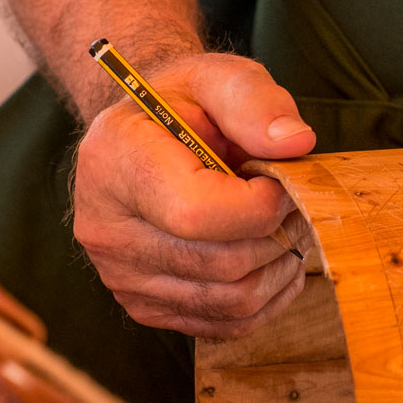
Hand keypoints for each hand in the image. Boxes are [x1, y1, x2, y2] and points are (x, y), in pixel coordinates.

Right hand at [73, 52, 315, 338]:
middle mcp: (106, 228)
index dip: (261, 206)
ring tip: (285, 226)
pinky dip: (267, 298)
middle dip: (279, 234)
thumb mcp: (217, 77)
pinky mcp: (146, 307)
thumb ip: (255, 101)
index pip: (196, 213)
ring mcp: (122, 277)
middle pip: (223, 263)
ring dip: (280, 267)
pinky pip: (227, 324)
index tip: (281, 182)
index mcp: (114, 161)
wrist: (145, 137)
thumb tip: (296, 144)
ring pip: (233, 301)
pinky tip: (272, 258)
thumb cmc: (186, 104)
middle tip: (294, 202)